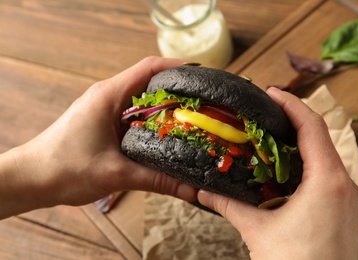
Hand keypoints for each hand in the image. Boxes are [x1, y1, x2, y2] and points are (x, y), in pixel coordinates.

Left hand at [0, 56, 197, 218]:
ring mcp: (105, 109)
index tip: (201, 77)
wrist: (31, 178)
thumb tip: (190, 189)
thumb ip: (156, 180)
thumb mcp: (115, 174)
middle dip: (178, 91)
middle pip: (150, 82)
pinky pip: (134, 116)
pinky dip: (152, 122)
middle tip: (204, 105)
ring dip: (165, 109)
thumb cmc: (64, 169)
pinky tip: (166, 137)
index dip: (178, 67)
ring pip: (143, 100)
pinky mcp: (104, 122)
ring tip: (192, 121)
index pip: (149, 68)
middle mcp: (108, 96)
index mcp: (109, 96)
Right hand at [198, 87, 357, 258]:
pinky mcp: (345, 210)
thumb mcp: (258, 231)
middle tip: (267, 112)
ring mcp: (349, 199)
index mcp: (328, 183)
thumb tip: (204, 191)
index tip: (271, 93)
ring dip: (300, 143)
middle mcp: (345, 186)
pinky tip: (286, 169)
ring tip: (273, 136)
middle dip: (293, 120)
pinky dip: (307, 164)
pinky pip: (329, 175)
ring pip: (326, 156)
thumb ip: (230, 205)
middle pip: (321, 138)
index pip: (312, 127)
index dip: (291, 104)